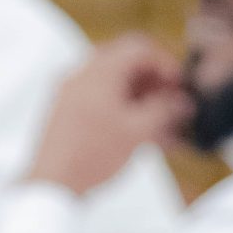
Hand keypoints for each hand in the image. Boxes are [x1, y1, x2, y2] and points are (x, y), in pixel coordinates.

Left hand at [28, 36, 188, 195]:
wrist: (52, 184)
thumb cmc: (91, 156)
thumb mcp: (137, 132)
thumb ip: (164, 111)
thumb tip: (180, 102)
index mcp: (98, 71)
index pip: (139, 48)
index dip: (165, 63)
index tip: (178, 85)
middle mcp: (81, 75)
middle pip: (125, 63)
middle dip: (152, 81)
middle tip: (169, 100)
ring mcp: (70, 92)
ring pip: (112, 83)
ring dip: (139, 98)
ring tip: (159, 123)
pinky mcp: (65, 112)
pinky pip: (99, 100)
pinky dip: (121, 110)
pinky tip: (138, 132)